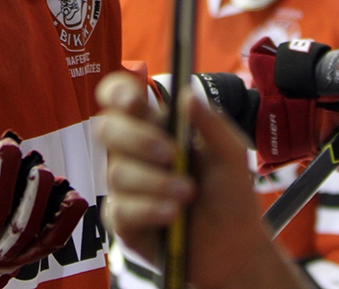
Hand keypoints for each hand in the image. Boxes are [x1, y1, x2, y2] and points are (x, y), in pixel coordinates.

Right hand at [95, 72, 304, 288]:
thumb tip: (186, 94)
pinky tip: (172, 215)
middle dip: (137, 139)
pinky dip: (149, 210)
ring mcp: (124, 186)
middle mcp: (133, 152)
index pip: (119, 98)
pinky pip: (121, 209)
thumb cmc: (229, 195)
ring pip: (118, 172)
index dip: (117, 92)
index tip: (134, 101)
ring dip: (157, 182)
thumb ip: (211, 123)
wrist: (233, 246)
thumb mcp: (231, 154)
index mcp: (155, 127)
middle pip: (105, 128)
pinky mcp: (122, 219)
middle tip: (170, 154)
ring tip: (188, 194)